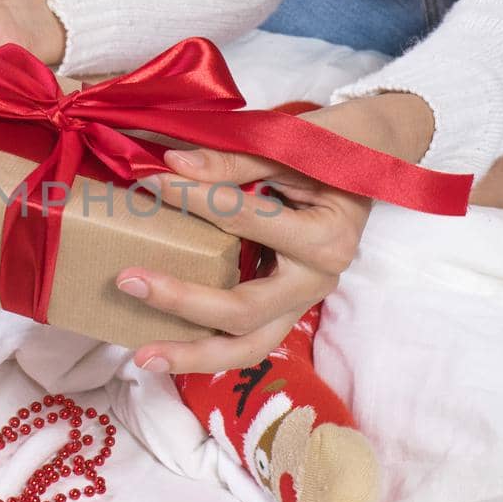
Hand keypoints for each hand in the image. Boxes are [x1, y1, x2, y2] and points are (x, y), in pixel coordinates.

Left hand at [116, 93, 434, 374]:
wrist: (374, 159)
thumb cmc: (332, 147)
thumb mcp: (287, 144)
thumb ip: (231, 161)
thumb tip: (171, 166)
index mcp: (324, 237)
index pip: (242, 220)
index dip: (191, 199)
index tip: (150, 182)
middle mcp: (317, 280)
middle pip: (244, 311)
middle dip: (182, 302)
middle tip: (128, 280)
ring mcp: (304, 300)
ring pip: (249, 346)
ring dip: (193, 355)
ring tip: (141, 357)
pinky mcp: (288, 306)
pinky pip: (248, 338)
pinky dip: (208, 347)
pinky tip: (167, 347)